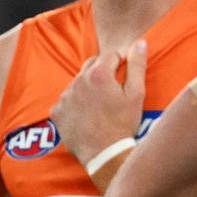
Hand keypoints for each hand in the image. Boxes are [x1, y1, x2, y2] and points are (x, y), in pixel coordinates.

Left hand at [52, 40, 146, 167]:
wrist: (104, 154)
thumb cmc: (124, 124)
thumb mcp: (137, 94)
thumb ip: (137, 65)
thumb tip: (139, 42)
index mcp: (99, 74)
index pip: (111, 54)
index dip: (121, 63)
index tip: (126, 77)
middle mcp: (78, 80)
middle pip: (92, 64)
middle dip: (103, 72)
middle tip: (114, 91)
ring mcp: (65, 96)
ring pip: (78, 81)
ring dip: (89, 87)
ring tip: (101, 106)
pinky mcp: (56, 111)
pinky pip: (67, 99)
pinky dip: (76, 103)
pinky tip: (87, 116)